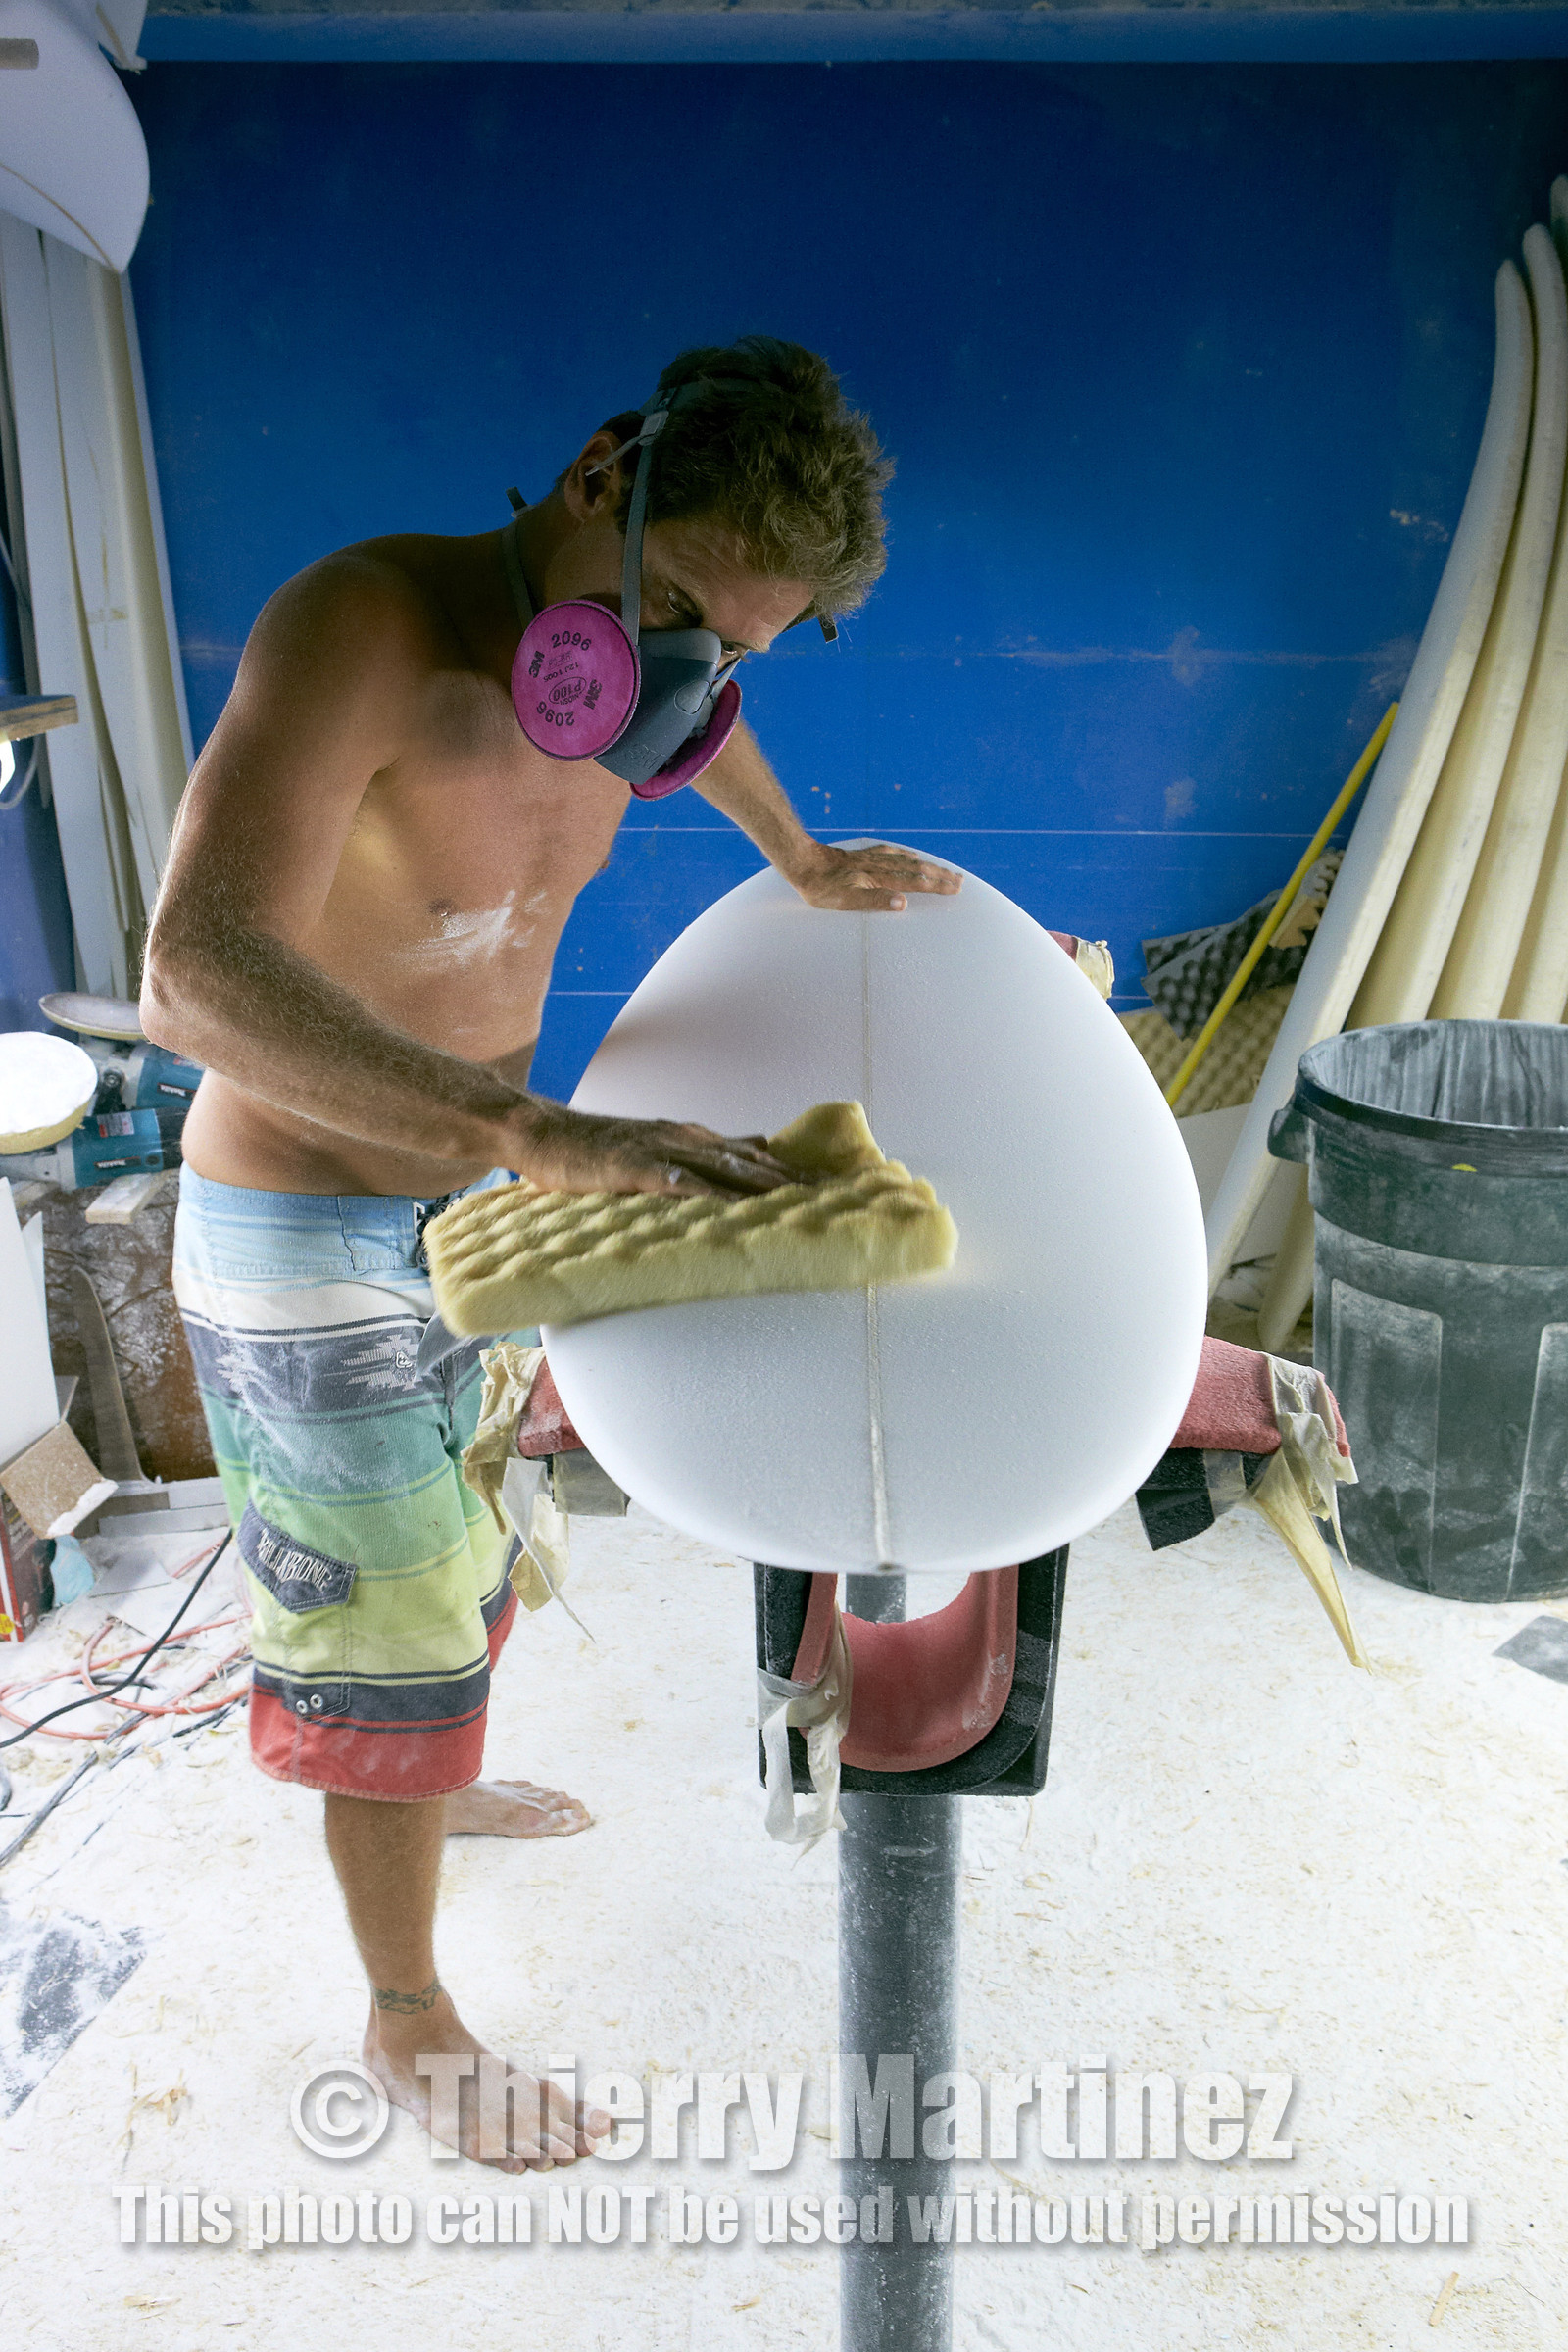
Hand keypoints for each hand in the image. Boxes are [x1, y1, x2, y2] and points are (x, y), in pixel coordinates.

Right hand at [508, 1100, 800, 1197]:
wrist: (546, 1135)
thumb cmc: (598, 1150)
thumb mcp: (658, 1146)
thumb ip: (702, 1153)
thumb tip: (751, 1150)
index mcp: (691, 1136)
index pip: (752, 1150)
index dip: (790, 1166)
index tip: (826, 1182)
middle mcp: (685, 1137)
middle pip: (749, 1158)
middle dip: (790, 1176)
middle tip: (829, 1194)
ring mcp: (661, 1149)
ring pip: (722, 1165)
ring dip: (762, 1182)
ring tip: (796, 1198)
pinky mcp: (636, 1166)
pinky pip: (678, 1181)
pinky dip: (708, 1193)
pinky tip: (731, 1206)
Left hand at [787, 840, 961, 912]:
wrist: (803, 863)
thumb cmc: (822, 888)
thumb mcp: (846, 900)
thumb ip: (875, 901)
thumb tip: (903, 903)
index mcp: (879, 879)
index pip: (915, 882)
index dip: (937, 886)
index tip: (956, 888)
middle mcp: (880, 866)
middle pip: (916, 870)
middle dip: (940, 876)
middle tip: (961, 880)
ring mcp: (872, 859)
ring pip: (907, 861)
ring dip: (928, 866)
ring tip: (944, 869)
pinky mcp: (863, 855)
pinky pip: (892, 853)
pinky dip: (906, 855)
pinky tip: (911, 855)